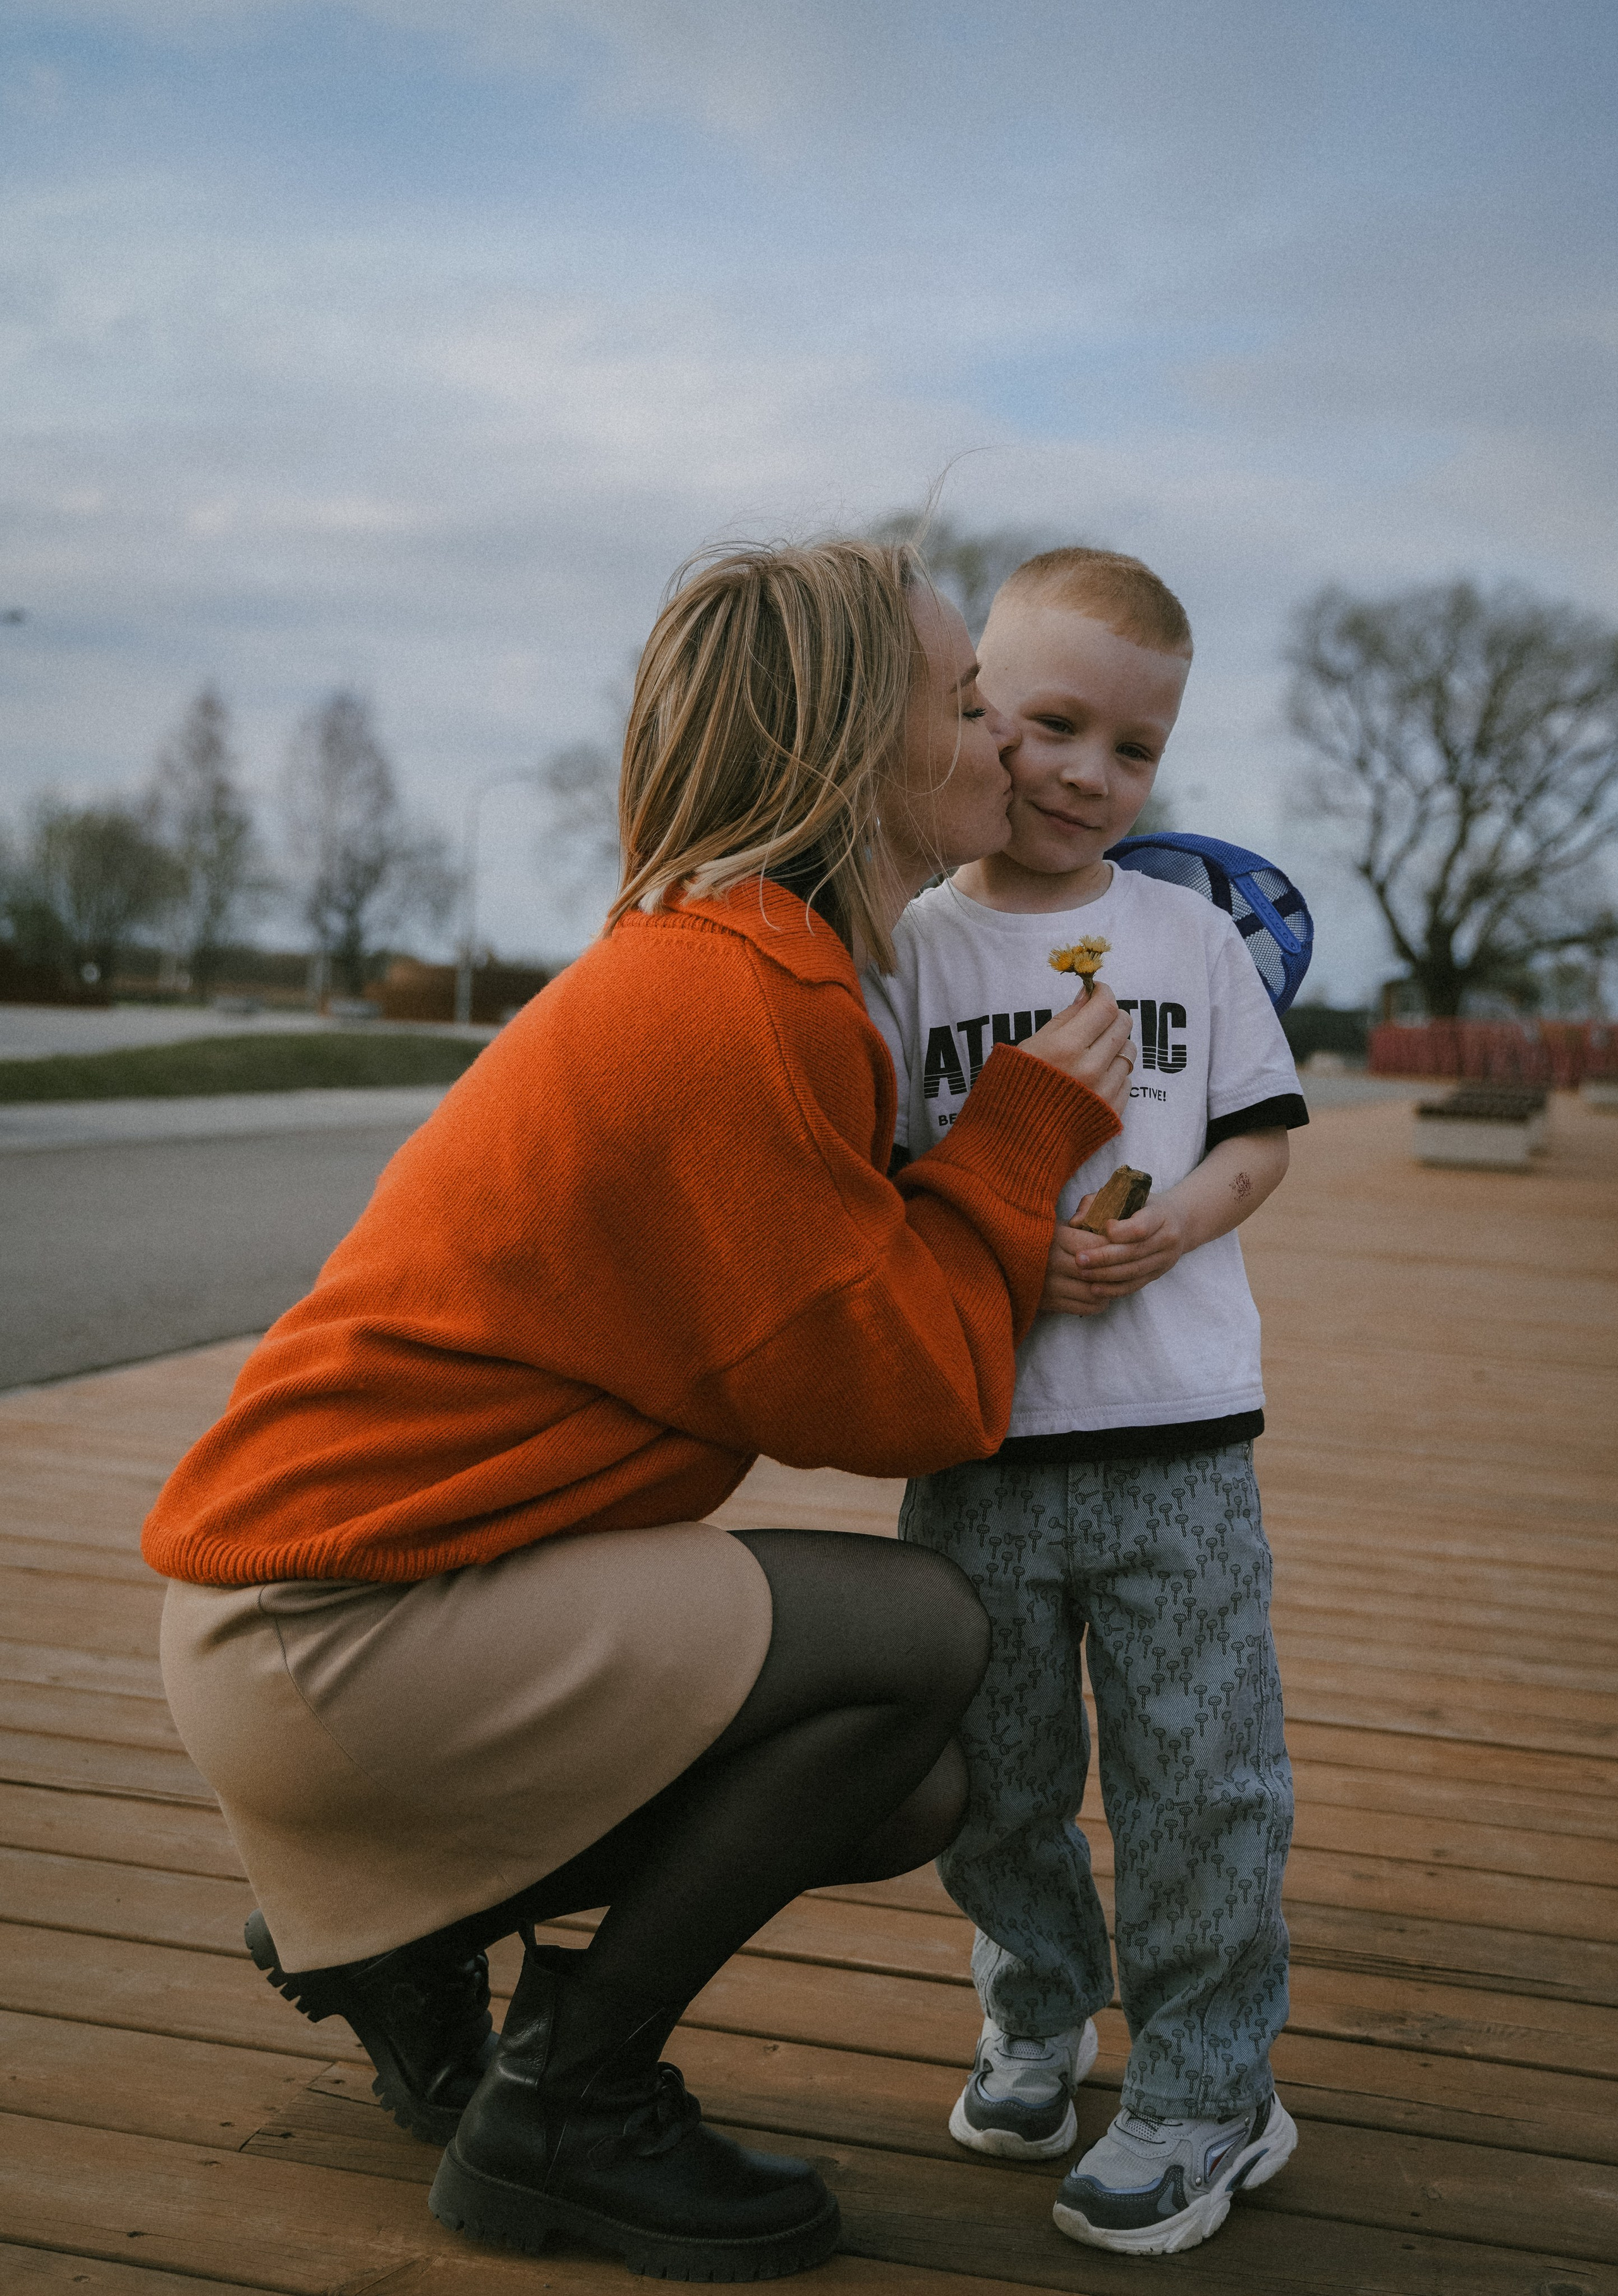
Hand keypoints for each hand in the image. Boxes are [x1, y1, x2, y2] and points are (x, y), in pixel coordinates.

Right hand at [1024, 984, 1135, 1111]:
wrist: (1013, 1143)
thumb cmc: (1012, 1091)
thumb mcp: (1029, 1046)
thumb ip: (1063, 1020)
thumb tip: (1087, 996)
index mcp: (1065, 1047)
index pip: (1104, 1007)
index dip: (1104, 993)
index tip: (1098, 992)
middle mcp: (1089, 1068)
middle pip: (1123, 1025)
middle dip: (1112, 1016)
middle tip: (1097, 1020)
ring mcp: (1103, 1092)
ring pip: (1129, 1052)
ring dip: (1115, 1046)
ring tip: (1094, 1053)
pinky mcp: (1112, 1113)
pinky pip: (1126, 1081)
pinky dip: (1114, 1074)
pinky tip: (1094, 1079)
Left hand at [1039, 1193, 1187, 1314]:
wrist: (1179, 1221)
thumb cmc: (1143, 1205)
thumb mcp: (1127, 1195)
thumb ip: (1098, 1202)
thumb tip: (1076, 1222)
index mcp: (1160, 1216)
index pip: (1141, 1228)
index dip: (1120, 1231)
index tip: (1102, 1228)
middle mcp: (1167, 1239)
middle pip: (1134, 1252)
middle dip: (1104, 1258)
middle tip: (1079, 1259)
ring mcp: (1165, 1260)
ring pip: (1133, 1271)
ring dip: (1106, 1275)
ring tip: (1082, 1274)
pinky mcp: (1158, 1274)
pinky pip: (1135, 1285)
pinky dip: (1114, 1289)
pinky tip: (1095, 1289)